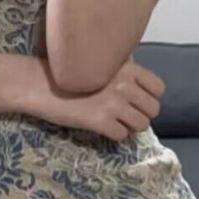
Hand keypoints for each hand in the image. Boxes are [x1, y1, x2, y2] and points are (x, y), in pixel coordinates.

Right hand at [36, 55, 165, 141]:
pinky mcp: (100, 121)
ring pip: (141, 125)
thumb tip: (140, 87)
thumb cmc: (68, 72)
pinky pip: (121, 135)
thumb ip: (122, 71)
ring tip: (114, 120)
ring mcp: (113, 104)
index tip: (136, 100)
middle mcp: (124, 85)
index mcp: (127, 68)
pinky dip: (114, 134)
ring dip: (129, 126)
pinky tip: (101, 126)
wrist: (40, 84)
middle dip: (140, 114)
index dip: (150, 97)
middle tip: (124, 113)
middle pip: (153, 110)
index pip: (159, 89)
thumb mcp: (100, 62)